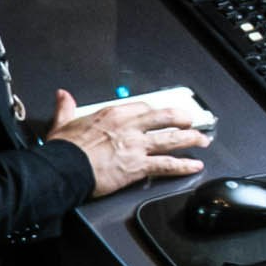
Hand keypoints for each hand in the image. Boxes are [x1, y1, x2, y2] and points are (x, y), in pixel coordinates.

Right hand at [49, 89, 212, 197]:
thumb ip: (66, 107)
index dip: (153, 111)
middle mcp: (129, 127)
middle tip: (191, 120)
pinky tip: (195, 166)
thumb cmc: (65, 149)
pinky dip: (184, 166)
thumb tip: (63, 96)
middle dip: (181, 118)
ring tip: (203, 140)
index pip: (141, 107)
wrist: (66, 169)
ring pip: (171, 139)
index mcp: (113, 115)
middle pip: (163, 118)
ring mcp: (137, 146)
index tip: (158, 114)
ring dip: (190, 139)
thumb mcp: (63, 123)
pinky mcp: (139, 166)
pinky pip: (167, 165)